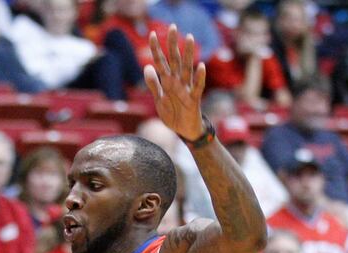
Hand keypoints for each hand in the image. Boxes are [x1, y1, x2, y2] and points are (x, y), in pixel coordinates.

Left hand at [145, 27, 206, 141]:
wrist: (184, 130)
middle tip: (173, 27)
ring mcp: (186, 89)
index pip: (160, 62)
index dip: (156, 49)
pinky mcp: (193, 99)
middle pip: (175, 60)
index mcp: (168, 82)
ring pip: (187, 69)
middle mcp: (178, 82)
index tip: (152, 34)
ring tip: (189, 38)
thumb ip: (153, 84)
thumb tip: (147, 67)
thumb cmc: (173, 113)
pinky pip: (197, 87)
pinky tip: (200, 66)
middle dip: (172, 45)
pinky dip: (199, 77)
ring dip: (188, 54)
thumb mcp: (159, 99)